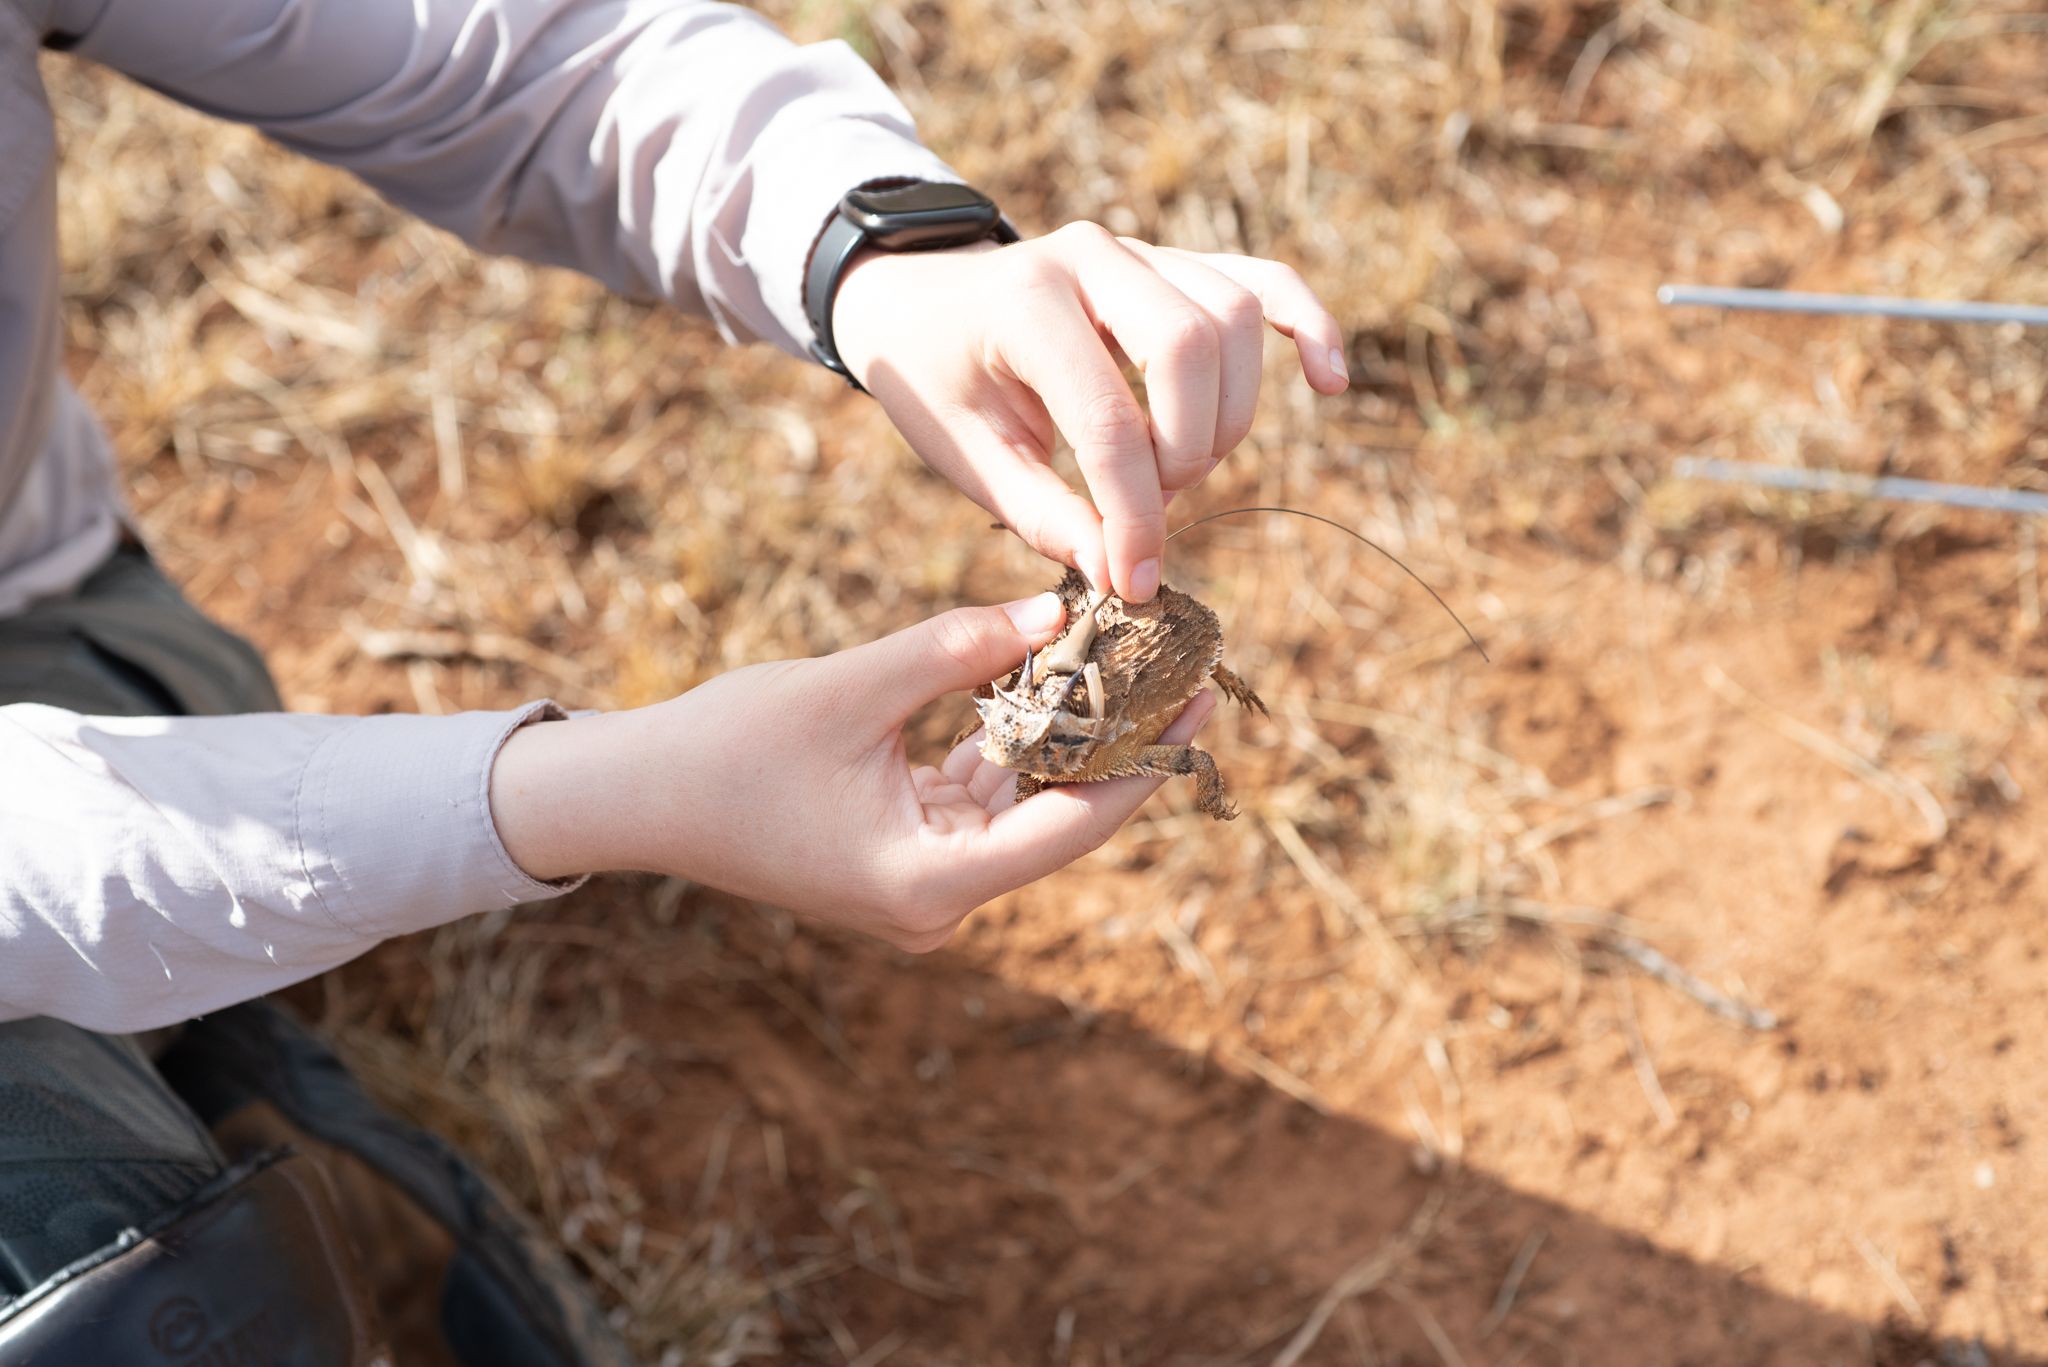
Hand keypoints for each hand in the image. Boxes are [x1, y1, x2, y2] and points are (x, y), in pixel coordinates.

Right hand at [488, 593, 1217, 948]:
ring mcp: (923, 882)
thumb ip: (959, 650)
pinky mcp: (907, 854)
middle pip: (1057, 818)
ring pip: (1022, 804)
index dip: (1143, 764)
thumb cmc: (727, 749)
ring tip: (1136, 664)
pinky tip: (1059, 680)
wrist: (638, 798)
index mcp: (931, 883)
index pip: (1070, 828)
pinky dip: (1015, 744)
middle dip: (1115, 741)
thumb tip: (1060, 613)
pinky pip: (982, 798)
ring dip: (1068, 737)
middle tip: (1183, 671)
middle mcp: (938, 901)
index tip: (1199, 705)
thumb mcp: (852, 688)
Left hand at [830, 222, 1348, 601]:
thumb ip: (1042, 514)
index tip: (1134, 579)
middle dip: (1184, 451)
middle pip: (1193, 346)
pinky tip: (1330, 384)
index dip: (1133, 511)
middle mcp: (1093, 257)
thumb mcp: (964, 456)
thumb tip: (1120, 570)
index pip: (1107, 415)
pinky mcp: (1175, 267)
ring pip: (1236, 319)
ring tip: (1176, 469)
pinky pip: (1265, 282)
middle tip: (1148, 504)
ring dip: (1226, 415)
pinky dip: (1308, 327)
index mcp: (1028, 302)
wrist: (917, 301)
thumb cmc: (938, 381)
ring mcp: (1141, 253)